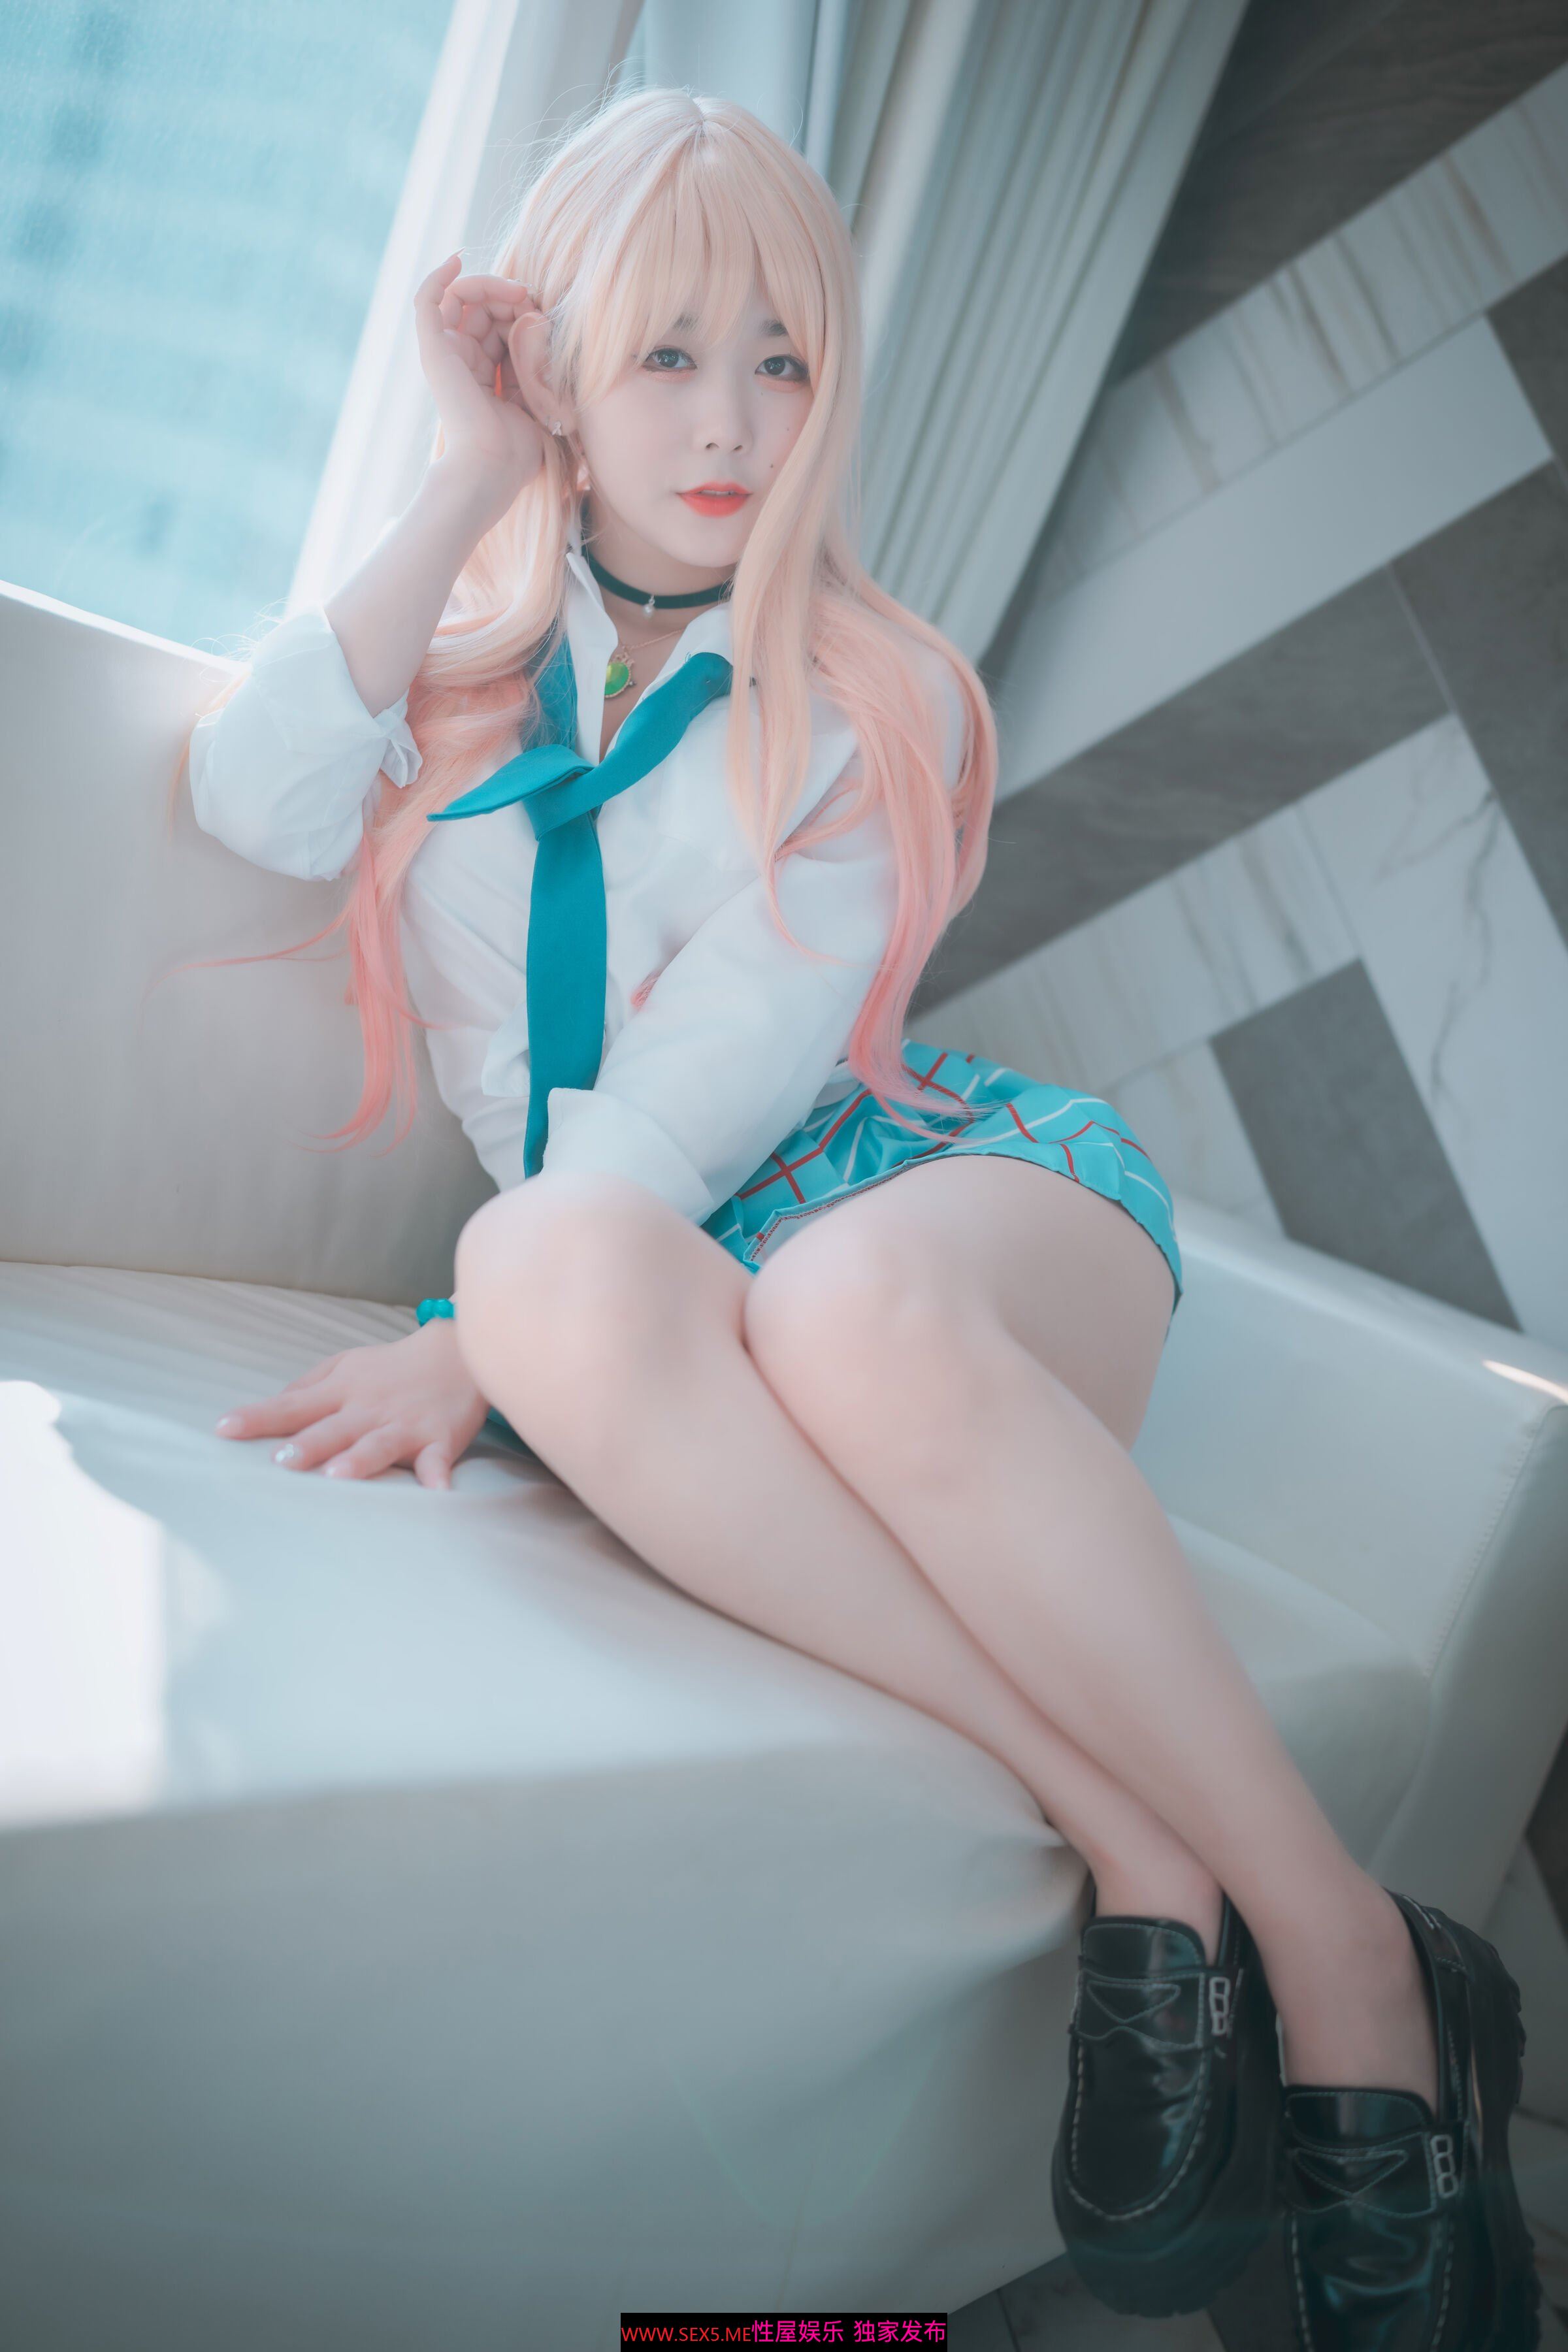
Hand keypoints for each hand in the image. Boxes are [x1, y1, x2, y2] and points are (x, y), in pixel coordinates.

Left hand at [214, 1317, 490, 1489]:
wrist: (457, 1352)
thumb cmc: (392, 1367)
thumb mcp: (344, 1365)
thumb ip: (306, 1387)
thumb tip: (267, 1410)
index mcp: (341, 1391)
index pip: (292, 1406)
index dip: (258, 1418)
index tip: (224, 1429)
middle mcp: (368, 1408)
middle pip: (332, 1428)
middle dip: (307, 1445)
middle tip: (280, 1461)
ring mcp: (405, 1424)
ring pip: (379, 1443)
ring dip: (360, 1459)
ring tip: (338, 1475)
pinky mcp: (440, 1438)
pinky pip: (438, 1460)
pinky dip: (437, 1476)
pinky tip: (436, 1491)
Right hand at [412, 252, 553, 513]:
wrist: (492, 467)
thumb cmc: (519, 447)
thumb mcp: (537, 397)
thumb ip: (536, 362)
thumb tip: (540, 321)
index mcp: (485, 374)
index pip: (501, 325)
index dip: (522, 311)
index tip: (544, 315)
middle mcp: (462, 361)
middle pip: (483, 308)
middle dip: (509, 296)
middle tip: (531, 300)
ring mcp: (446, 353)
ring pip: (461, 298)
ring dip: (490, 285)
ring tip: (514, 291)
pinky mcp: (434, 350)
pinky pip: (427, 301)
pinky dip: (438, 276)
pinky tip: (457, 258)